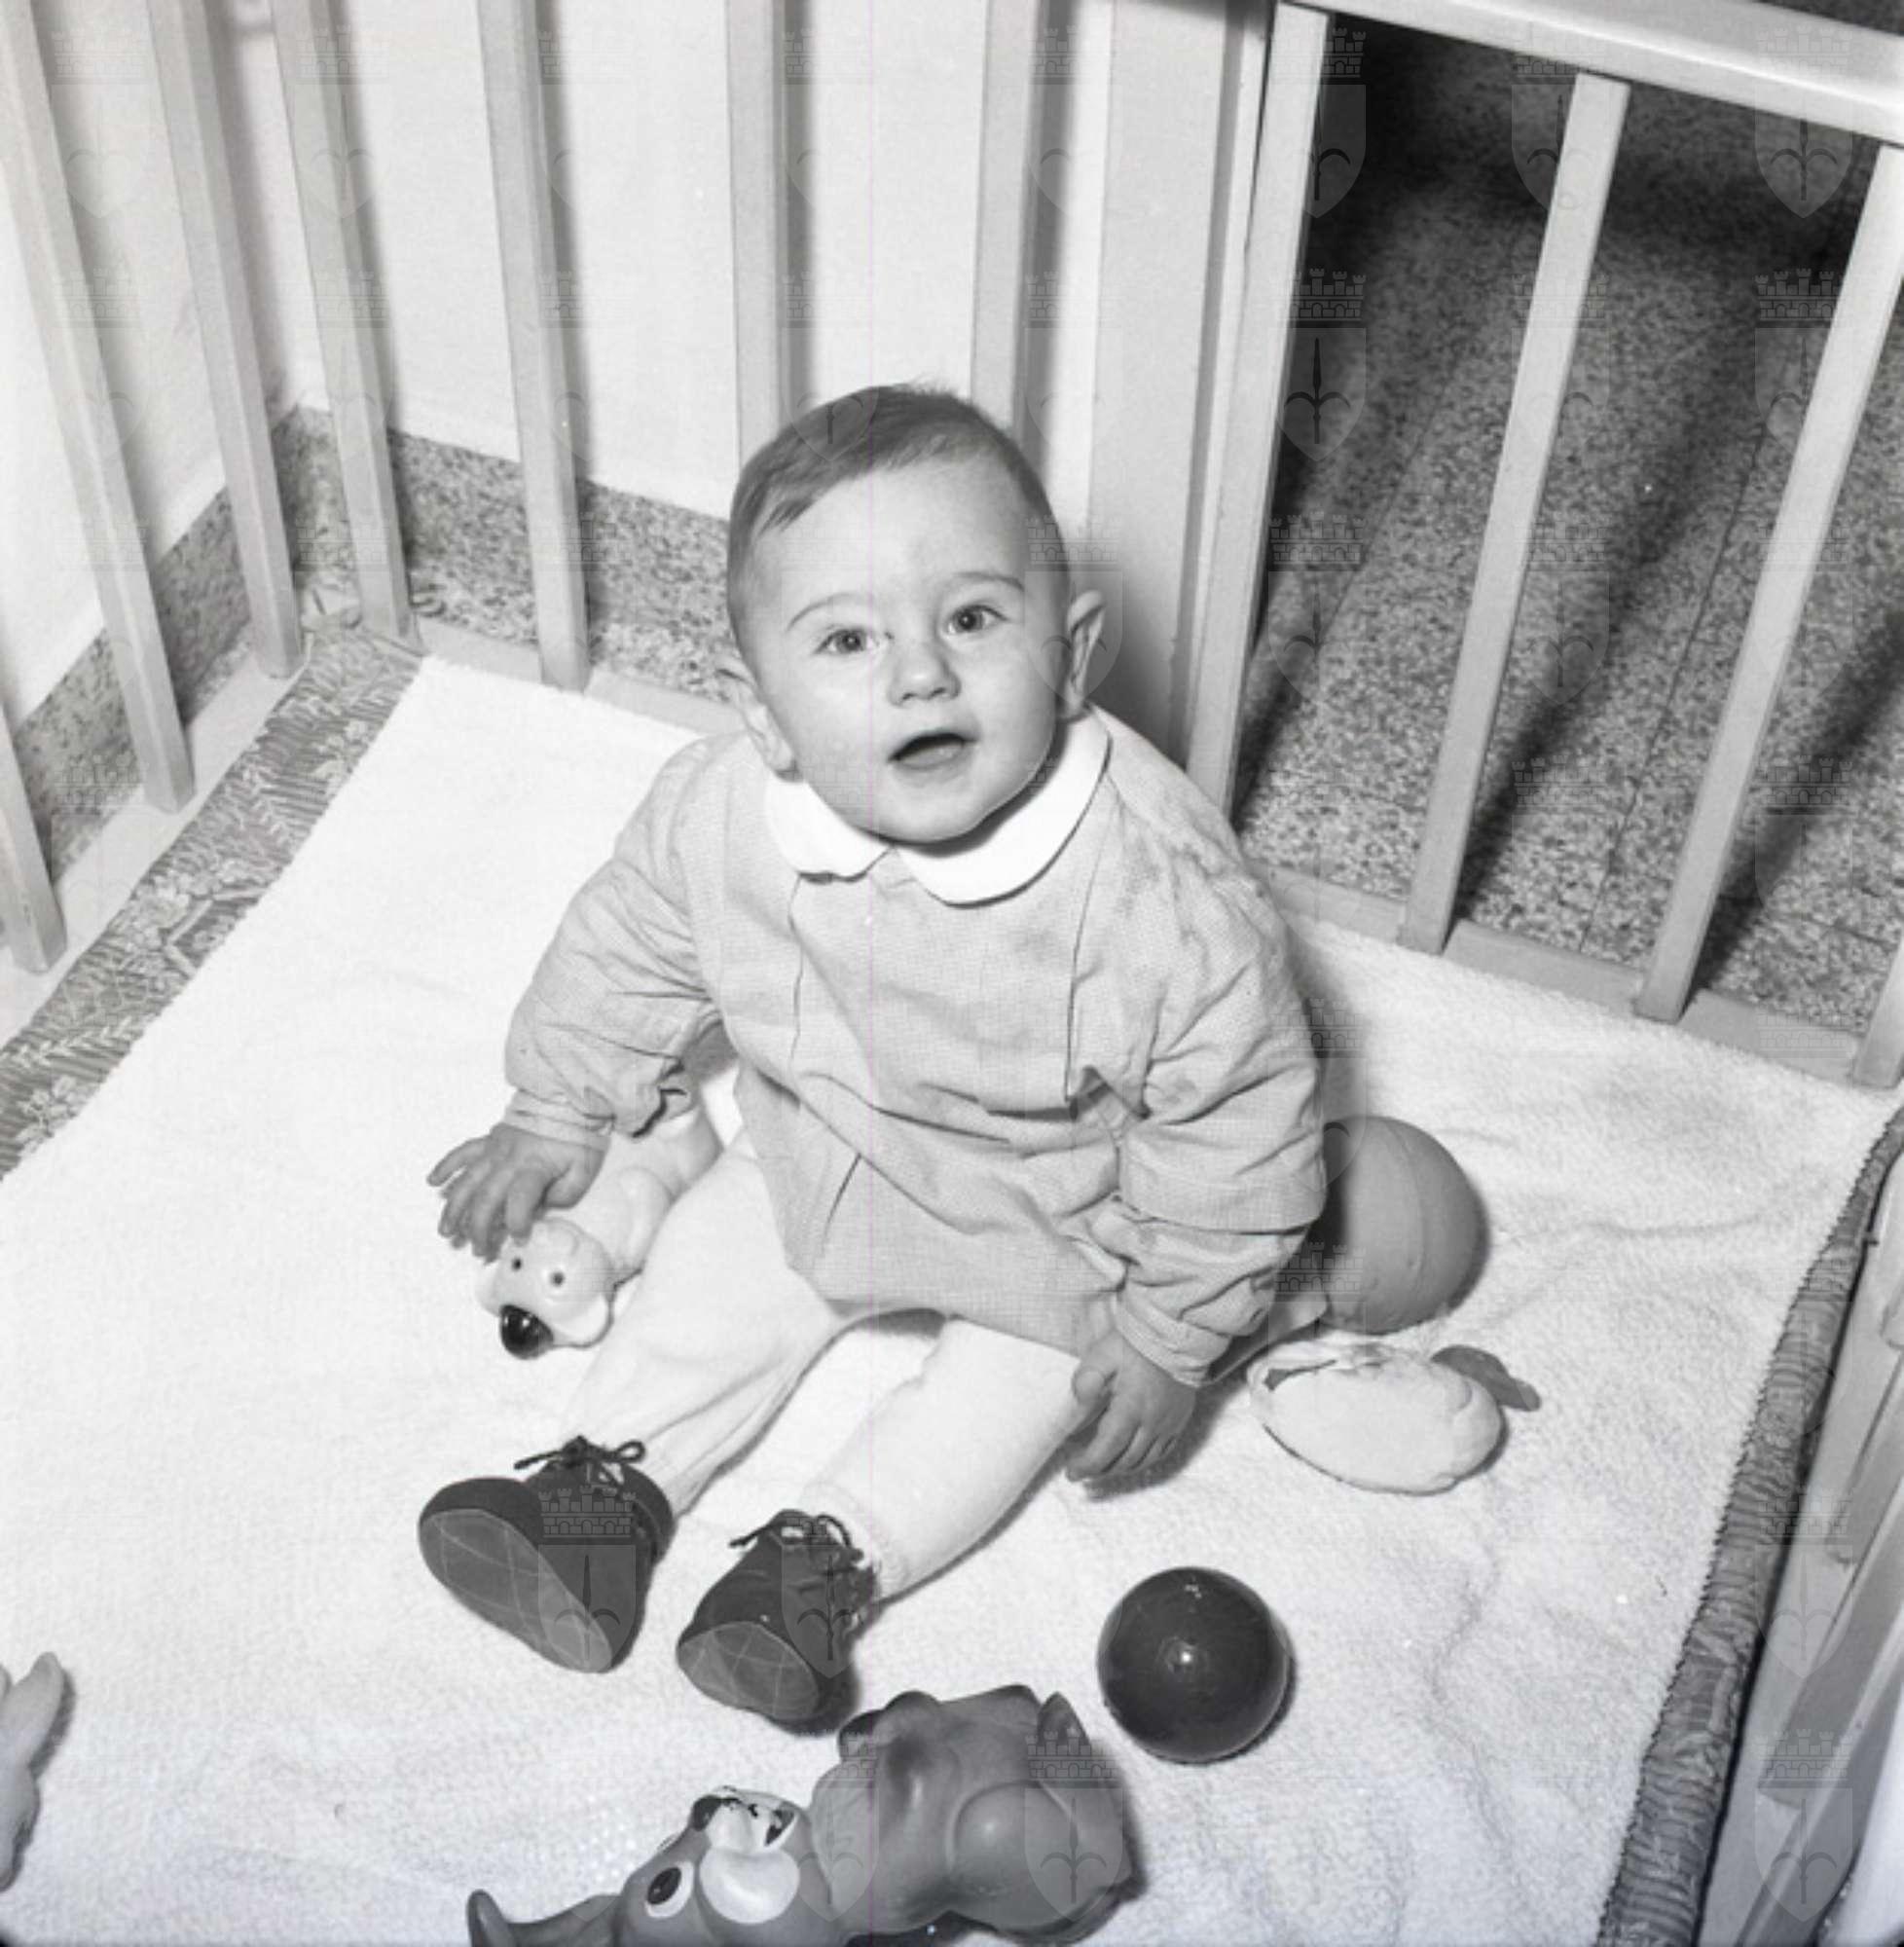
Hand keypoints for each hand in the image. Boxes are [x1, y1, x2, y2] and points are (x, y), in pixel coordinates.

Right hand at [427, 1124, 602, 1259]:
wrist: (567, 1100)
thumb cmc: (576, 1137)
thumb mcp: (584, 1169)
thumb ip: (565, 1193)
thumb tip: (542, 1208)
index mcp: (536, 1168)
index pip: (521, 1200)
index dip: (517, 1223)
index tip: (520, 1238)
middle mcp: (510, 1160)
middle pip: (487, 1198)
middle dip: (478, 1228)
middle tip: (478, 1249)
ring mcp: (495, 1150)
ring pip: (468, 1181)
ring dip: (454, 1208)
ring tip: (446, 1230)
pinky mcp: (488, 1141)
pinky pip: (462, 1152)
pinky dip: (446, 1166)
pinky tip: (433, 1182)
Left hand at [1066, 1328, 1196, 1481]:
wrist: (1176, 1337)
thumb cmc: (1137, 1345)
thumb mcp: (1104, 1354)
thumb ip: (1087, 1379)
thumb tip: (1077, 1403)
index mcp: (1131, 1408)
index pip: (1107, 1449)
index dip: (1088, 1465)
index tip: (1072, 1473)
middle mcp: (1152, 1423)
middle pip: (1124, 1460)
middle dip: (1100, 1470)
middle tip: (1082, 1469)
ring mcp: (1168, 1425)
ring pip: (1143, 1461)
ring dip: (1120, 1468)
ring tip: (1102, 1467)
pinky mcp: (1178, 1422)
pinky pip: (1162, 1453)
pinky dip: (1143, 1461)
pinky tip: (1130, 1458)